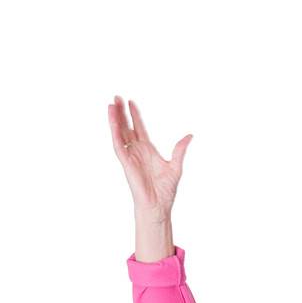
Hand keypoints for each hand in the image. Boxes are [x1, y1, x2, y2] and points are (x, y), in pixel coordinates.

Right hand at [108, 96, 191, 216]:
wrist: (158, 206)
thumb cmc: (166, 191)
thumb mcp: (176, 166)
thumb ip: (179, 150)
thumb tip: (190, 136)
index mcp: (148, 151)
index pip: (139, 128)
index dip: (135, 116)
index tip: (131, 102)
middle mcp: (137, 151)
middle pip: (127, 127)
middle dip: (122, 113)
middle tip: (117, 97)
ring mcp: (130, 156)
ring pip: (120, 133)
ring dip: (115, 119)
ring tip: (111, 103)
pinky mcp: (126, 163)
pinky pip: (118, 145)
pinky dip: (114, 132)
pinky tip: (113, 120)